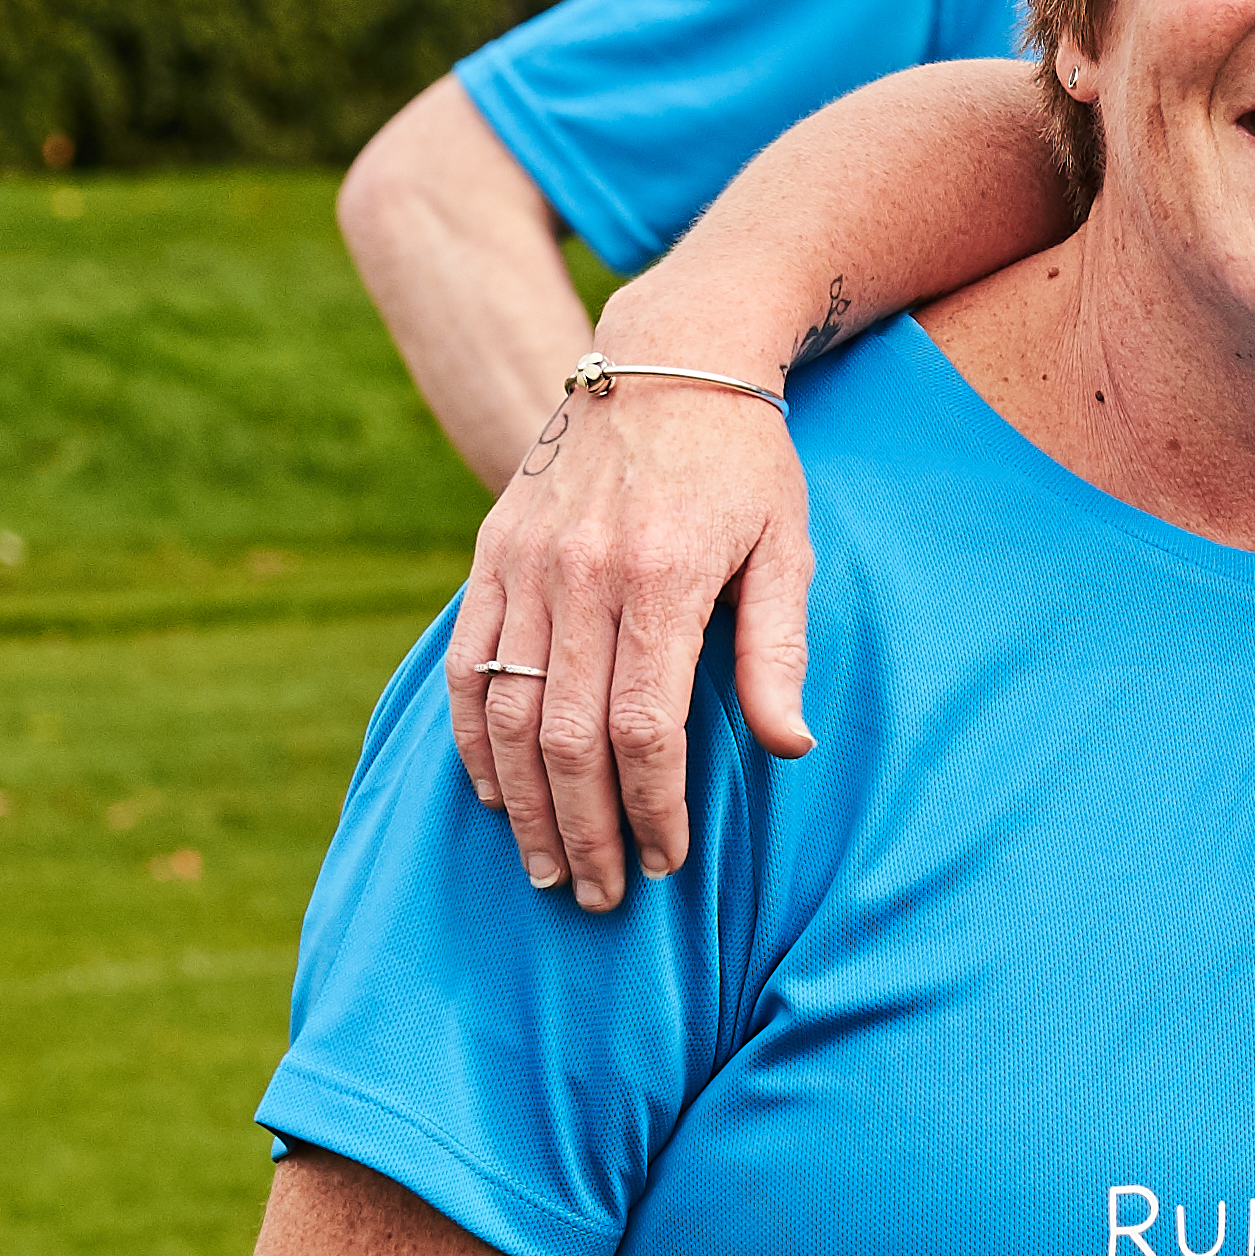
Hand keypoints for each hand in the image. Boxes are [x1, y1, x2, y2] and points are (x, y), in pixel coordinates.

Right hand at [448, 373, 821, 909]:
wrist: (667, 359)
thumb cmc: (746, 464)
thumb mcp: (788, 547)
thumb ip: (777, 651)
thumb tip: (788, 749)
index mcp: (661, 577)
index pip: (643, 727)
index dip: (652, 808)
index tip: (666, 863)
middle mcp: (580, 574)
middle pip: (564, 736)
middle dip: (584, 829)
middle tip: (600, 897)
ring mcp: (524, 564)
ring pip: (503, 712)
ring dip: (523, 806)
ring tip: (549, 870)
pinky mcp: (492, 556)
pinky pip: (466, 666)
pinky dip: (472, 741)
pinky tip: (497, 797)